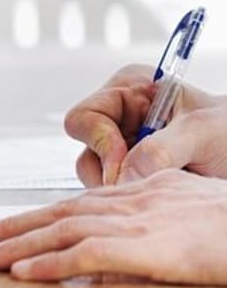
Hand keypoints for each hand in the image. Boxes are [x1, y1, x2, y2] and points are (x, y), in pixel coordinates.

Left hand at [0, 170, 226, 283]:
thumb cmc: (224, 220)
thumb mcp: (176, 206)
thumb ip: (141, 214)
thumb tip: (115, 230)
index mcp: (128, 194)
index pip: (66, 205)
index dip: (30, 216)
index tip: (0, 227)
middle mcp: (122, 203)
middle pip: (52, 214)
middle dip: (8, 228)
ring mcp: (131, 222)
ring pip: (58, 231)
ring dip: (14, 245)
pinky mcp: (144, 247)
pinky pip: (85, 254)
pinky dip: (50, 263)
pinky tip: (22, 273)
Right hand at [64, 64, 226, 185]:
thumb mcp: (203, 132)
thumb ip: (161, 149)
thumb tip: (122, 176)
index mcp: (129, 90)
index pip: (84, 116)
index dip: (100, 141)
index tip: (125, 165)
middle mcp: (118, 117)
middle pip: (86, 149)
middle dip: (111, 171)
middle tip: (143, 184)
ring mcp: (122, 146)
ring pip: (95, 175)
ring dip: (123, 187)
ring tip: (162, 186)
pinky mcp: (129, 171)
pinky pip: (112, 190)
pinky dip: (130, 197)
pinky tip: (158, 193)